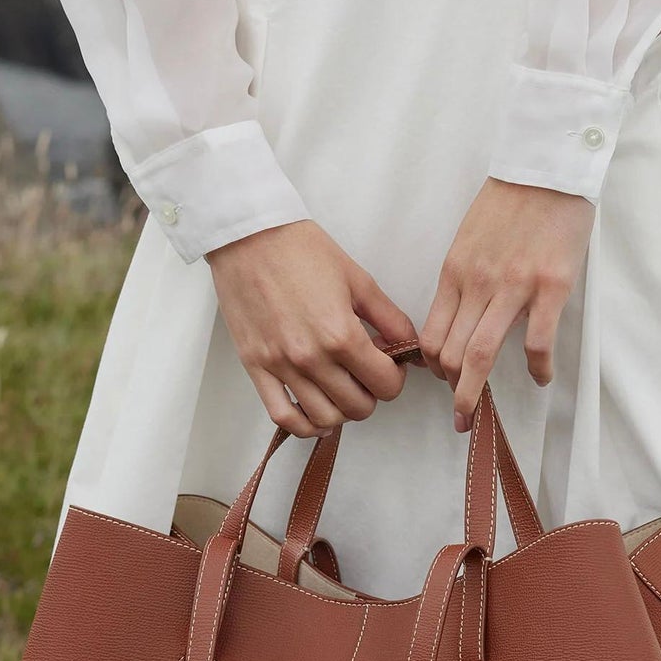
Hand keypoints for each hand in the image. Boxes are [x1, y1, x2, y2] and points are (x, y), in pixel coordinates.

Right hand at [208, 219, 416, 435]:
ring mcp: (281, 365)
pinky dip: (304, 425)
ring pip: (324, 418)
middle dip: (370, 395)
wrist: (248, 235)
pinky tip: (315, 413)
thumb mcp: (358, 279)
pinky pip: (283, 417)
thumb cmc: (301, 250)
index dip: (395, 378)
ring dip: (341, 411)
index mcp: (341, 334)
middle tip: (365, 374)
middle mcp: (311, 357)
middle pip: (358, 407)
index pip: (386, 386)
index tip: (388, 365)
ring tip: (340, 390)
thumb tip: (412, 349)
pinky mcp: (256, 367)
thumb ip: (390, 319)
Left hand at [419, 177, 595, 430]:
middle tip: (460, 412)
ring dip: (475, 393)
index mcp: (456, 272)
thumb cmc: (510, 202)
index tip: (441, 380)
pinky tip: (539, 377)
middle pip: (451, 352)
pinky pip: (536, 342)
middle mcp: (478, 283)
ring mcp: (514, 286)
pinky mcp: (550, 286)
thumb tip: (458, 318)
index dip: (432, 367)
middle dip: (452, 390)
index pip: (431, 334)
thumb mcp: (470, 239)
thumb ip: (464, 279)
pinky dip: (536, 368)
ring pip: (481, 354)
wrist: (548, 166)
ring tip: (478, 414)